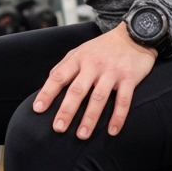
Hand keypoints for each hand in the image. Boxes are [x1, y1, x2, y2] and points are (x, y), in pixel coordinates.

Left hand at [32, 24, 156, 138]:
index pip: (58, 77)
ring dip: (90, 118)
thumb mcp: (80, 51)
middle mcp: (93, 65)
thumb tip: (49, 83)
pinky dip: (118, 117)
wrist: (133, 35)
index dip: (47, 93)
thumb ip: (64, 66)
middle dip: (67, 110)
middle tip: (58, 128)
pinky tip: (112, 131)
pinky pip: (123, 100)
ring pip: (98, 97)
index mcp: (78, 59)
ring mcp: (112, 72)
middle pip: (77, 90)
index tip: (38, 109)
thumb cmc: (102, 47)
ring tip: (82, 135)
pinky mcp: (129, 78)